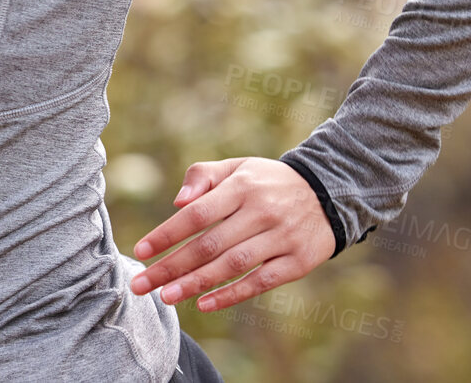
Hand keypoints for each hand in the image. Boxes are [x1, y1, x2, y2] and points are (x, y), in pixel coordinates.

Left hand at [127, 157, 336, 311]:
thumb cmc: (268, 182)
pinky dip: (231, 295)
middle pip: (209, 244)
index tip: (141, 250)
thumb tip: (178, 203)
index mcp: (242, 187)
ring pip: (232, 266)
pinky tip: (204, 304)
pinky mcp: (298, 262)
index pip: (197, 214)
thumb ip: (203, 176)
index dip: (167, 234)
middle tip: (143, 284)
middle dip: (172, 266)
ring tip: (166, 296)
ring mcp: (282, 238)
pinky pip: (260, 282)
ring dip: (196, 283)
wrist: (329, 192)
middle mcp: (261, 212)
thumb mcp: (238, 168)